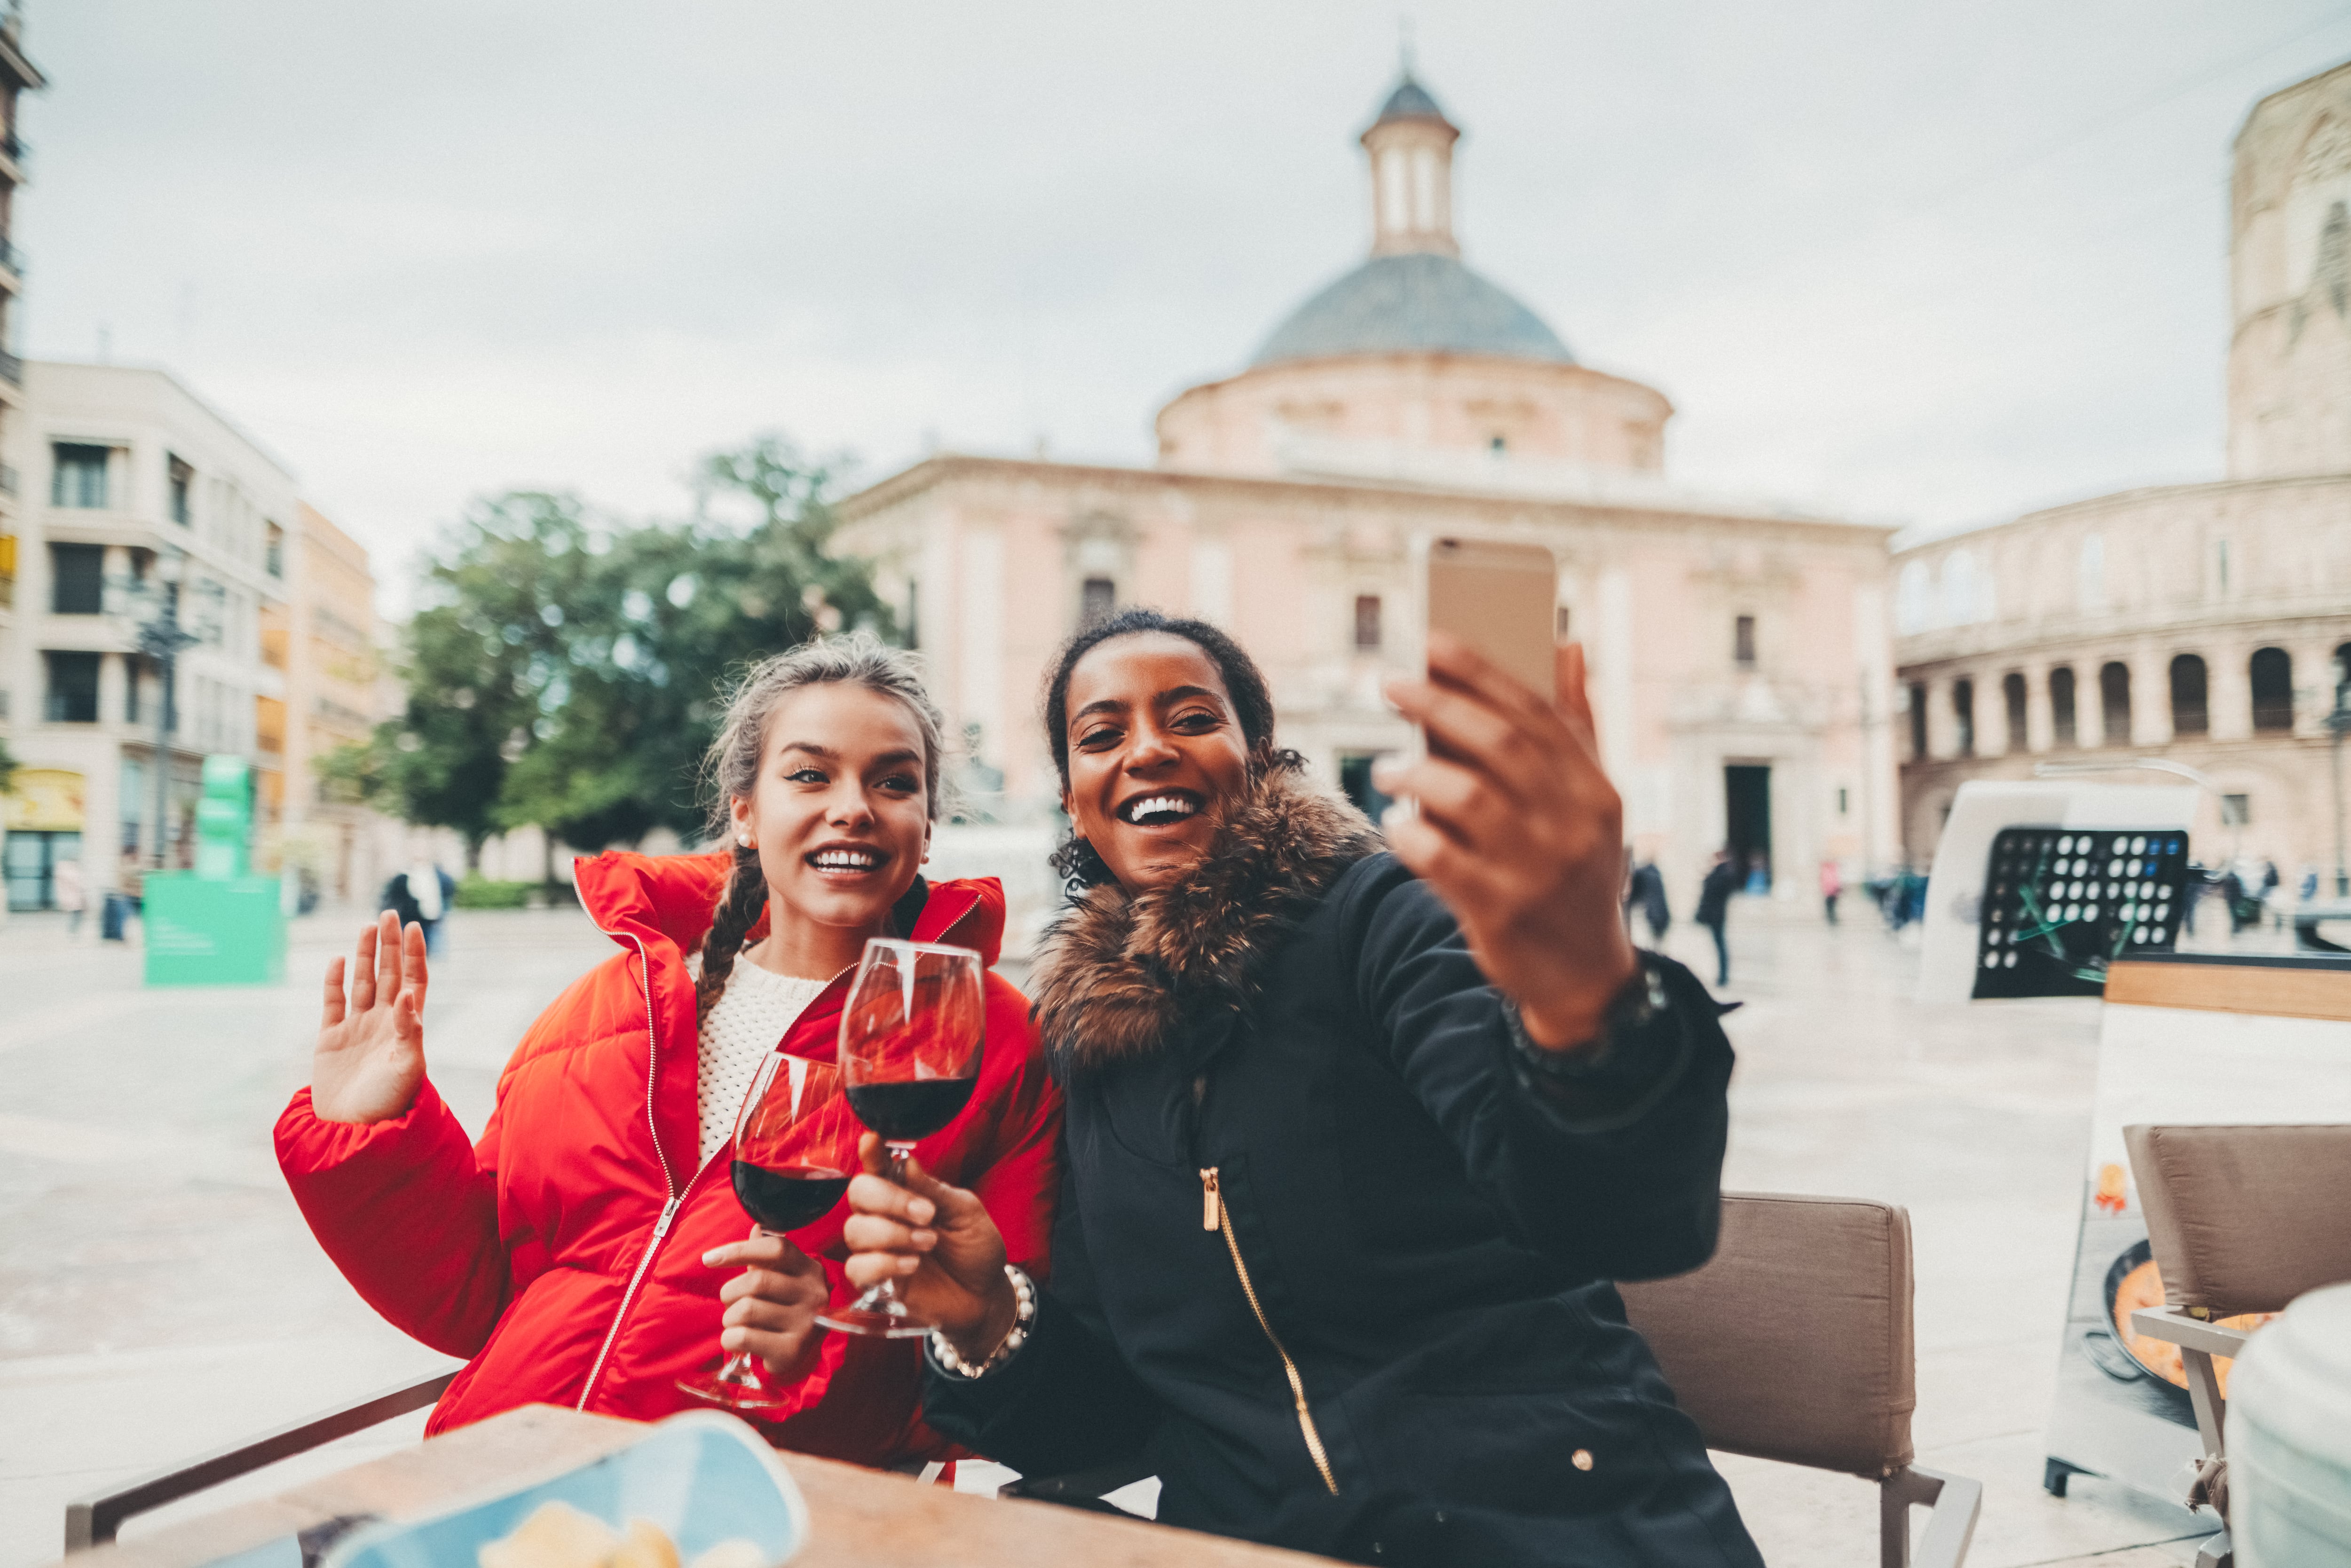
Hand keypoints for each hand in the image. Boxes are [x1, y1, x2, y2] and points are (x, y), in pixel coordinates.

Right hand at [311, 911, 429, 1123]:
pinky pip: (332, 1003)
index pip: (414, 981)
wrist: (353, 1130)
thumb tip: (408, 994)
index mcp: (406, 1027)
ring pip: (362, 983)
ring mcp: (356, 1029)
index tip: (415, 928)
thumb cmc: (389, 1103)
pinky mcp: (330, 1039)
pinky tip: (339, 961)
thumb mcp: (408, 1067)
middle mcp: (383, 1023)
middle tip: (389, 913)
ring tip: (368, 926)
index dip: (415, 955)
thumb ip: (410, 1031)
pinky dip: (334, 981)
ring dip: (365, 955)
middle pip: (388, 975)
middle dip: (389, 945)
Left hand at [702, 1228, 830, 1379]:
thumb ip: (767, 1256)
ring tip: (738, 1324)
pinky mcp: (790, 1352)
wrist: (802, 1356)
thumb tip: (757, 1228)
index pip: (775, 1249)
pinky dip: (729, 1339)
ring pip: (745, 1310)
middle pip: (755, 1281)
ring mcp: (805, 1324)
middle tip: (731, 1303)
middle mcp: (813, 1294)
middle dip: (730, 1293)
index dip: (739, 1250)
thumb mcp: (782, 1279)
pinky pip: (741, 1337)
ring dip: (729, 1318)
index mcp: (810, 1270)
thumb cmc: (784, 1310)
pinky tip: (738, 1341)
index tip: (709, 1259)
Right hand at [840, 1134, 1015, 1359]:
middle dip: (889, 1199)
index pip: (879, 1166)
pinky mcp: (874, 1280)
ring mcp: (877, 1247)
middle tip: (927, 1214)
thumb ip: (934, 1190)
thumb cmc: (975, 1248)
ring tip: (929, 1242)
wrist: (984, 1296)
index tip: (872, 1141)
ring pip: (855, 1229)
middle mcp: (885, 1215)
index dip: (871, 1153)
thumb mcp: (966, 1213)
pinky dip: (884, 1263)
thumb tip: (906, 1161)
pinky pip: (857, 1267)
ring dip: (893, 1233)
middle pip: (858, 1192)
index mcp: (906, 1190)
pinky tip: (912, 1265)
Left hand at [1378, 633, 1637, 1050]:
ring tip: (1386, 767)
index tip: (1433, 641)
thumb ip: (1577, 726)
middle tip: (1392, 684)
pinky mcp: (1500, 910)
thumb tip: (1566, 644)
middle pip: (1499, 745)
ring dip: (1415, 772)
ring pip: (1465, 797)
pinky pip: (1439, 857)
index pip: (1537, 713)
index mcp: (1596, 790)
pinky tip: (1397, 826)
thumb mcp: (1593, 803)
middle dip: (1438, 705)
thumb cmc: (1576, 870)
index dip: (1482, 672)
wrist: (1584, 976)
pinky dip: (1409, 834)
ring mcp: (1538, 869)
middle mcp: (1573, 825)